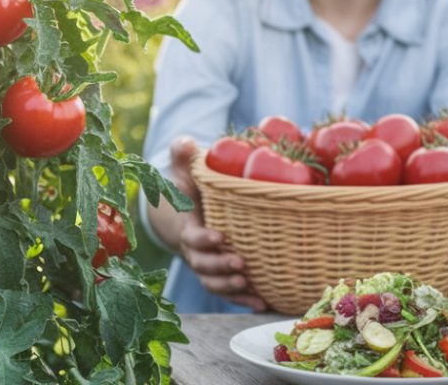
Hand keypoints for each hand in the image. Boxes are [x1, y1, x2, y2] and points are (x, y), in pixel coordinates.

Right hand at [169, 137, 267, 310]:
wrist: (191, 211)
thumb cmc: (193, 186)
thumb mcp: (186, 168)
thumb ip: (184, 154)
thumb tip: (185, 143)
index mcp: (188, 226)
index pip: (192, 237)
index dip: (203, 239)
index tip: (220, 236)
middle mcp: (196, 251)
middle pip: (203, 265)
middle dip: (219, 267)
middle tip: (240, 264)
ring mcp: (209, 265)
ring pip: (214, 283)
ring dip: (230, 287)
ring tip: (248, 285)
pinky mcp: (223, 274)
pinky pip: (230, 292)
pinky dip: (244, 300)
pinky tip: (264, 304)